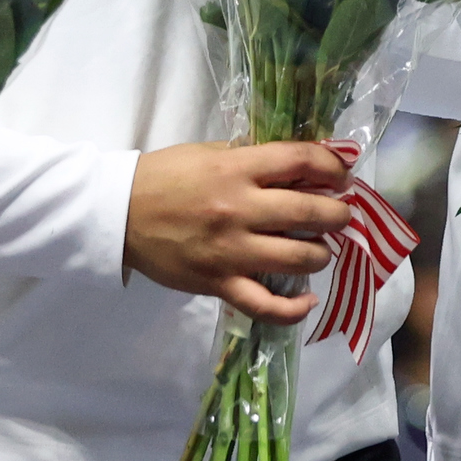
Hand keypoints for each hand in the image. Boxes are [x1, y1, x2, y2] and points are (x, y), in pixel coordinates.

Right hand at [126, 141, 352, 324]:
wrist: (119, 213)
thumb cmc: (165, 177)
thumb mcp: (210, 152)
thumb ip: (252, 159)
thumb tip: (298, 167)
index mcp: (236, 168)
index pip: (301, 160)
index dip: (332, 166)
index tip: (342, 174)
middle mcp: (240, 209)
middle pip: (312, 211)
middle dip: (338, 213)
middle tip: (339, 214)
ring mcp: (231, 251)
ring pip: (300, 257)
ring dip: (321, 252)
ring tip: (318, 248)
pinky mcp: (219, 283)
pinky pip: (266, 304)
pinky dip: (294, 308)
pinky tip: (307, 300)